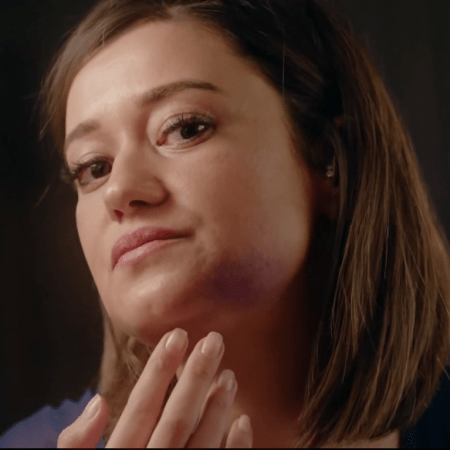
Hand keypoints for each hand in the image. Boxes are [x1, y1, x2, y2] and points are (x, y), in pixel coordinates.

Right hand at [57, 329, 252, 447]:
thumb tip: (97, 401)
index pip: (141, 408)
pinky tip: (244, 422)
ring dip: (218, 408)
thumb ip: (76, 445)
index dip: (159, 371)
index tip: (178, 335)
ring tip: (231, 374)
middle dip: (195, 378)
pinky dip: (234, 449)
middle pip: (176, 421)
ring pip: (200, 445)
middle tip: (215, 340)